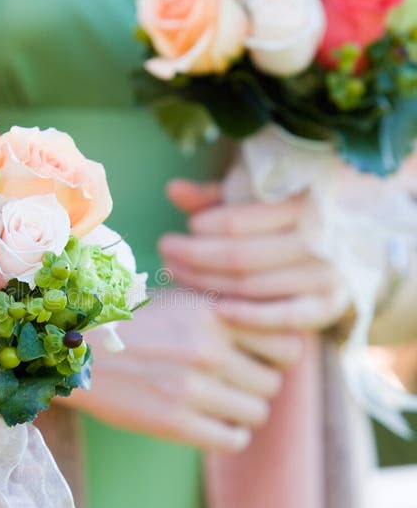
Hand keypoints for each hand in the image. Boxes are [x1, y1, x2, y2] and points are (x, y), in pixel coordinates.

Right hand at [63, 291, 282, 451]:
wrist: (76, 351)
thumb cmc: (132, 322)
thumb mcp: (181, 299)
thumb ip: (227, 310)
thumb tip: (275, 330)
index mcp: (214, 313)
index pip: (287, 345)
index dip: (276, 356)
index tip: (258, 359)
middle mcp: (208, 348)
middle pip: (272, 383)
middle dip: (256, 386)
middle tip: (234, 384)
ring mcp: (192, 387)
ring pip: (256, 412)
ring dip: (242, 412)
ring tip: (221, 404)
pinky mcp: (174, 422)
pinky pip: (232, 440)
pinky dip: (230, 436)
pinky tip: (215, 426)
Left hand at [160, 179, 349, 331]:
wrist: (341, 239)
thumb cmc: (279, 214)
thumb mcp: (249, 197)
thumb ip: (213, 196)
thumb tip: (172, 189)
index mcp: (302, 201)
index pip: (238, 223)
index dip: (205, 227)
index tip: (185, 228)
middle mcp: (320, 238)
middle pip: (240, 258)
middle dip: (195, 257)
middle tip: (166, 252)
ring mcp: (327, 274)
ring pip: (253, 286)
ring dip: (208, 284)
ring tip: (176, 273)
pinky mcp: (330, 305)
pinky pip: (284, 318)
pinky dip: (249, 316)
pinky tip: (216, 309)